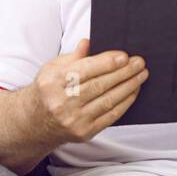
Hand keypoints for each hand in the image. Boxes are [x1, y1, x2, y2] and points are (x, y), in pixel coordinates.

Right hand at [25, 39, 147, 145]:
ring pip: (108, 100)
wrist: (35, 121)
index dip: (107, 63)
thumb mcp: (52, 68)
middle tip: (139, 63)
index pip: (85, 70)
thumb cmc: (48, 90)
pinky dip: (125, 103)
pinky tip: (133, 91)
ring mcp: (74, 120)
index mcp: (54, 82)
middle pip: (100, 85)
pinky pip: (110, 116)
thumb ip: (72, 57)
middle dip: (123, 73)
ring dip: (129, 86)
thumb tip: (88, 43)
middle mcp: (63, 102)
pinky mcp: (85, 132)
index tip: (125, 56)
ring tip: (141, 75)